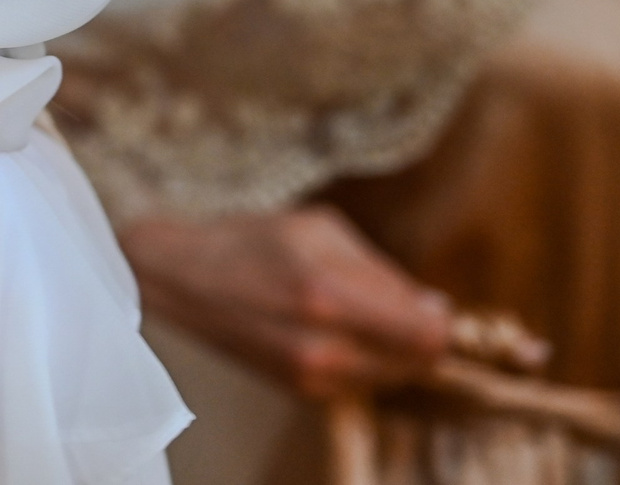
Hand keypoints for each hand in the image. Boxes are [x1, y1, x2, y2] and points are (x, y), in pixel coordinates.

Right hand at [118, 205, 452, 396]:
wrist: (180, 280)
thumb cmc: (250, 242)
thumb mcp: (318, 228)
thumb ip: (380, 269)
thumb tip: (433, 307)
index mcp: (326, 296)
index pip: (424, 335)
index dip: (439, 320)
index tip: (431, 302)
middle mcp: (321, 347)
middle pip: (416, 362)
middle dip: (418, 334)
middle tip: (399, 306)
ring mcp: (310, 375)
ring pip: (393, 376)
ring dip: (392, 349)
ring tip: (360, 314)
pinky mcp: (300, 391)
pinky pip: (362, 383)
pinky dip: (364, 360)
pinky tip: (337, 331)